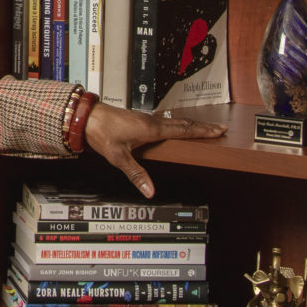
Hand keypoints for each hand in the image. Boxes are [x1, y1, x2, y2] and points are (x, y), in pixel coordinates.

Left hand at [84, 103, 223, 197]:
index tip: (219, 130)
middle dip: (203, 127)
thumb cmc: (101, 132)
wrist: (86, 115)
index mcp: (152, 129)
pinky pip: (164, 121)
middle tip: (220, 128)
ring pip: (174, 121)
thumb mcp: (119, 157)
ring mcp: (145, 119)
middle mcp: (151, 121)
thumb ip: (136, 174)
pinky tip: (175, 129)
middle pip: (183, 124)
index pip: (184, 130)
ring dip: (190, 125)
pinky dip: (177, 125)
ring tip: (203, 128)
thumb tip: (150, 191)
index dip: (203, 131)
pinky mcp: (138, 120)